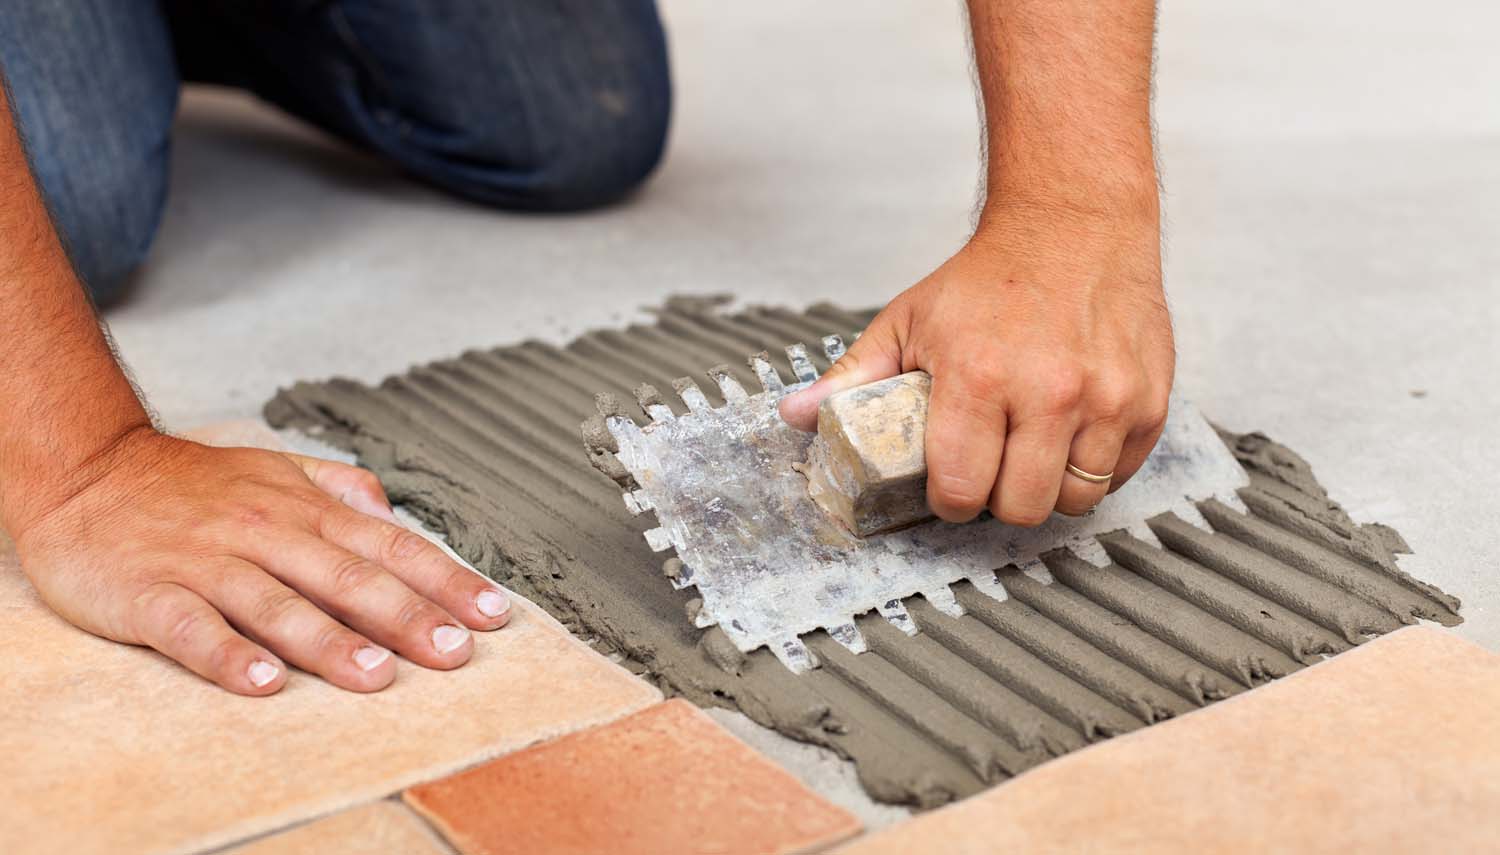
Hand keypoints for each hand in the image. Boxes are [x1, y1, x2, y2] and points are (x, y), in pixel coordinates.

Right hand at [8, 427, 510, 694]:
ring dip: (330, 642)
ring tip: (376, 676)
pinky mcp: (153, 593)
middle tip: (454, 653)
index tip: (492, 614)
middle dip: (407, 616)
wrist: (89, 474)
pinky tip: (261, 683)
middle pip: (348, 578)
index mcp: (305, 511)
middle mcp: (267, 534)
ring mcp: (210, 563)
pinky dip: (227, 655)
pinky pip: (194, 628)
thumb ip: (339, 488)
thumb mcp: (276, 469)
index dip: (445, 580)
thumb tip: (393, 509)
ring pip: (279, 604)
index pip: (390, 548)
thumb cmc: (193, 485)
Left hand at [781, 202, 1172, 524]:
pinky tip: (1072, 435)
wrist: (1076, 224)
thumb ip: (854, 377)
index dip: (948, 499)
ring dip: (1049, 488)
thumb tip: (795, 417)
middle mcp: (1048, 393)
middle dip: (997, 501)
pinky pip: (1121, 474)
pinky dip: (1096, 468)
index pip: (959, 489)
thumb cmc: (990, 278)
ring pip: (1076, 499)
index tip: (950, 485)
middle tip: (991, 471)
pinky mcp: (1148, 402)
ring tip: (1031, 452)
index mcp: (978, 377)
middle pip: (1020, 508)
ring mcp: (1106, 399)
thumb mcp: (909, 319)